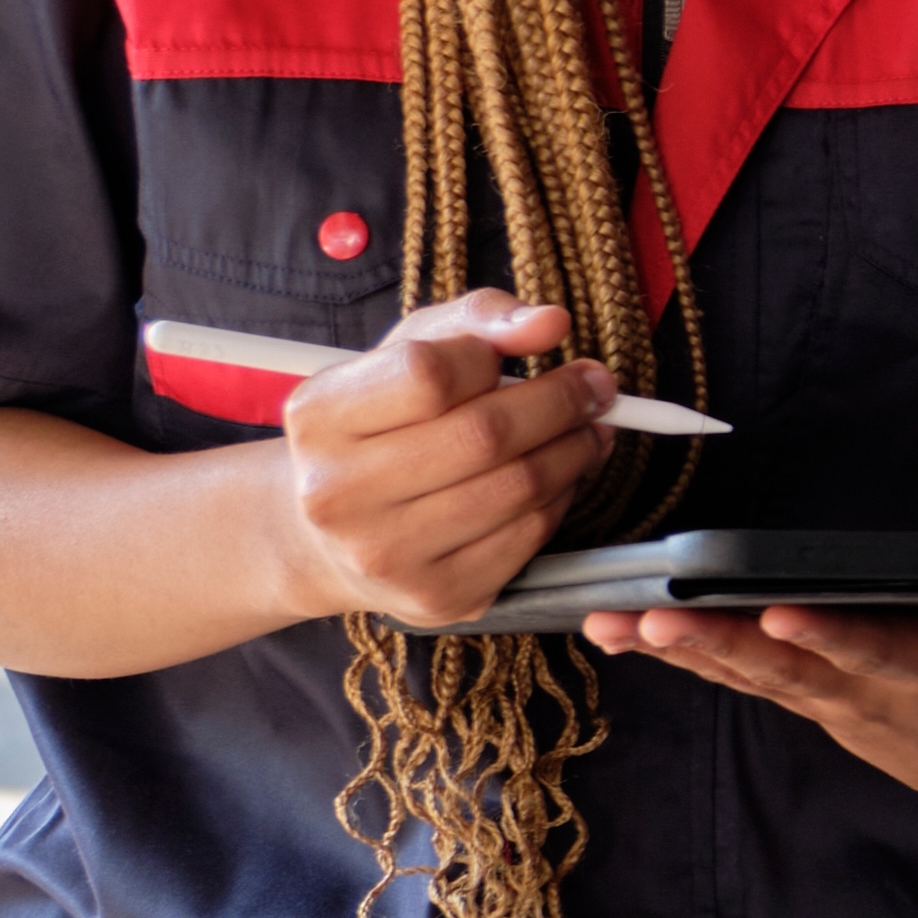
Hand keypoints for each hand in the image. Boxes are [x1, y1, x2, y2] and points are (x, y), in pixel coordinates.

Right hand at [260, 290, 623, 626]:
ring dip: (574, 451)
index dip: (496, 355)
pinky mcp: (435, 596)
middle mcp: (337, 493)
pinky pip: (528, 538)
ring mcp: (384, 553)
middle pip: (485, 435)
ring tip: (589, 431)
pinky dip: (561, 499)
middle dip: (563, 403)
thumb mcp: (407, 354)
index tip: (550, 345)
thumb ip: (476, 321)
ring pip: (518, 488)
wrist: (335, 537)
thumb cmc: (383, 427)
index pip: (428, 373)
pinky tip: (561, 477)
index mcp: (318, 418)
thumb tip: (549, 322)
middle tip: (599, 389)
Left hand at [582, 592, 917, 796]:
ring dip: (679, 652)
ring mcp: (823, 699)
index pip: (873, 655)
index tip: (780, 612)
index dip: (829, 638)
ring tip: (615, 624)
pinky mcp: (797, 691)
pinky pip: (732, 673)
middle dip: (722, 645)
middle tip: (659, 620)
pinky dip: (677, 654)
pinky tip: (618, 632)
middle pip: (786, 669)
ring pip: (745, 674)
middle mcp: (864, 695)